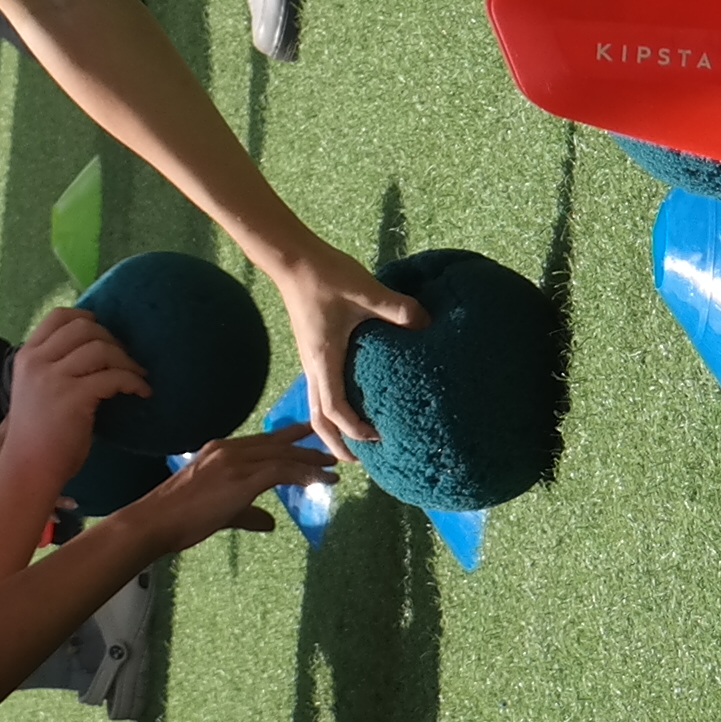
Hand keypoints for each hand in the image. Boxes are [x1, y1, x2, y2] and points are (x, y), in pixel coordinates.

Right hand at [0, 304, 136, 479]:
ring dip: (127, 360)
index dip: (87, 317)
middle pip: (84, 328)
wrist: (28, 469)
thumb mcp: (35, 390)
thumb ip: (54, 367)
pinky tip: (141, 392)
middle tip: (125, 359)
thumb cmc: (36, 435)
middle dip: (112, 339)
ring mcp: (54, 379)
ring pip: (101, 348)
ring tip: (138, 376)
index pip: (58, 317)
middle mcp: (37, 362)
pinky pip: (114, 377)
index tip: (104, 332)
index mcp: (26, 356)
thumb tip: (94, 350)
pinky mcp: (74, 398)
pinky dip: (134, 382)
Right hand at [139, 424, 334, 539]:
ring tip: (332, 466)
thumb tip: (270, 522)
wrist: (156, 520)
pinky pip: (282, 470)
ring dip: (311, 460)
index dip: (287, 440)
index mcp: (219, 451)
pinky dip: (305, 473)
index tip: (306, 438)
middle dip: (306, 445)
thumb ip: (247, 514)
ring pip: (283, 454)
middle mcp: (228, 449)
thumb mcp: (218, 512)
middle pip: (277, 443)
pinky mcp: (242, 478)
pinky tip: (322, 480)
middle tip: (329, 447)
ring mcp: (235, 461)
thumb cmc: (178, 518)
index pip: (261, 441)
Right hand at [265, 246, 422, 448]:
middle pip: (317, 418)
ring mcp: (311, 360)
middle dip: (335, 443)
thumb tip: (428, 325)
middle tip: (359, 462)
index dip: (353, 429)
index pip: (333, 409)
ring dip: (333, 428)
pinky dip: (334, 408)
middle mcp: (313, 366)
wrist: (292, 259)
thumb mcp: (366, 291)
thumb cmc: (326, 276)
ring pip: (316, 405)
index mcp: (323, 359)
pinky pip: (321, 389)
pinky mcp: (315, 350)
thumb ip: (399, 309)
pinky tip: (354, 403)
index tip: (378, 437)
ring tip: (357, 440)